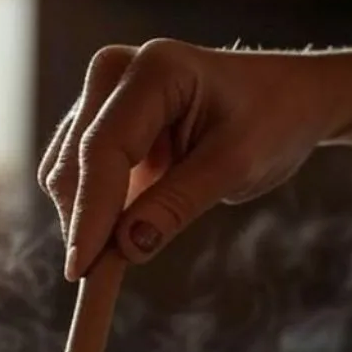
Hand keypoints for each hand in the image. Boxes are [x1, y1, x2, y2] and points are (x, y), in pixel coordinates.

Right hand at [38, 39, 336, 279]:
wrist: (285, 99)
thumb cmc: (271, 121)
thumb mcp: (236, 165)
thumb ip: (178, 204)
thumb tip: (125, 248)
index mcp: (154, 69)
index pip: (104, 148)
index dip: (90, 212)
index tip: (81, 269)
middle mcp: (116, 72)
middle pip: (73, 160)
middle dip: (83, 221)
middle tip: (97, 282)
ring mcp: (103, 95)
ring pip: (66, 172)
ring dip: (86, 219)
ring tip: (120, 256)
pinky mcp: (101, 124)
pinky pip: (78, 177)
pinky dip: (92, 212)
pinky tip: (121, 234)